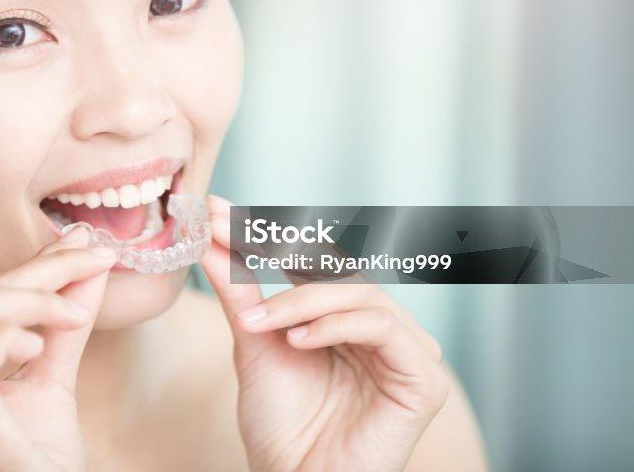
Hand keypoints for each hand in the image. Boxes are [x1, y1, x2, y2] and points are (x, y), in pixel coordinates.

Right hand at [0, 226, 115, 470]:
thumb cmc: (44, 462)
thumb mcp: (55, 379)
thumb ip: (66, 324)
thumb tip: (90, 261)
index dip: (35, 266)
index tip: (85, 244)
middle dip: (37, 271)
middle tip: (94, 261)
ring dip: (30, 301)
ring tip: (73, 315)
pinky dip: (7, 339)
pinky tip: (37, 346)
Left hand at [200, 195, 449, 471]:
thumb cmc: (280, 423)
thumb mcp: (253, 343)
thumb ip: (240, 290)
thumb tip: (209, 238)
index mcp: (345, 317)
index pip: (312, 259)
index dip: (266, 233)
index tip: (215, 211)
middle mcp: (381, 327)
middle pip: (338, 267)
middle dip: (278, 248)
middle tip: (226, 237)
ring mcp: (407, 351)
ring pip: (360, 293)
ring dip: (303, 300)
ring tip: (260, 323)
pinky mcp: (423, 380)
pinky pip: (383, 328)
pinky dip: (336, 325)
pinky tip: (297, 341)